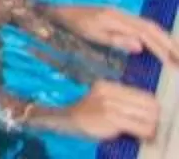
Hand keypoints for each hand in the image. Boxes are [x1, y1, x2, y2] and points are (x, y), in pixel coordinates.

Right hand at [35, 81, 158, 141]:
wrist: (66, 120)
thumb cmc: (87, 112)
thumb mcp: (103, 99)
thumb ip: (121, 99)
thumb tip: (149, 107)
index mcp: (108, 85)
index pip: (143, 93)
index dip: (151, 106)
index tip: (150, 114)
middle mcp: (109, 92)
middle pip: (147, 104)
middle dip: (153, 116)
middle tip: (149, 124)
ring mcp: (109, 105)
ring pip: (146, 116)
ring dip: (150, 126)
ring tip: (145, 130)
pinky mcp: (111, 118)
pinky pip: (138, 127)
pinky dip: (144, 132)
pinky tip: (141, 134)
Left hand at [53, 4, 178, 64]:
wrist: (58, 11)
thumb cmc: (73, 25)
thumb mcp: (92, 34)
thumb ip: (116, 39)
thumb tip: (141, 45)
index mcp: (116, 18)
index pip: (146, 33)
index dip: (162, 47)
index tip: (174, 62)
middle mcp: (122, 14)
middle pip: (152, 28)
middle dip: (170, 44)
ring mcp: (121, 15)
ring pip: (150, 27)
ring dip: (165, 41)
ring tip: (178, 56)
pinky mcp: (119, 18)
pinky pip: (143, 27)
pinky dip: (155, 37)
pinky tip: (162, 47)